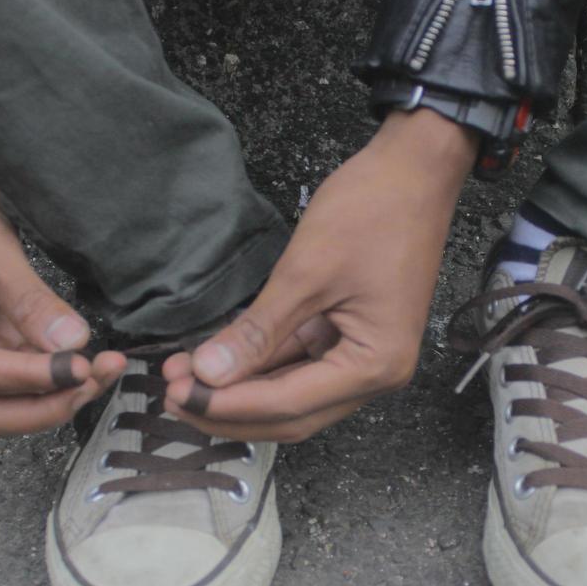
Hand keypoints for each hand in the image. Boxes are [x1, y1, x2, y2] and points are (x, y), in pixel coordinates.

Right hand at [0, 144, 124, 435]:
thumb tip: (72, 345)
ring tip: (102, 369)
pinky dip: (49, 375)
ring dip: (53, 396)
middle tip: (96, 379)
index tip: (84, 367)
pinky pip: (14, 377)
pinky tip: (86, 359)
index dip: (36, 378)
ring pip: (3, 404)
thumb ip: (28, 300)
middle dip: (45, 405)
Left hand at [160, 109, 476, 441]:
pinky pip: (300, 366)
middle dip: (229, 409)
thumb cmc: (372, 212)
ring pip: (292, 396)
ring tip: (185, 376)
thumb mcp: (306, 272)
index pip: (289, 405)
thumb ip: (258, 331)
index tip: (176, 395)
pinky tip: (218, 360)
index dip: (227, 405)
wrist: (415, 170)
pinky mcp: (351, 337)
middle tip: (172, 394)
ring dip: (241, 391)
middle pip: (291, 415)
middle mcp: (376, 374)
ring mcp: (364, 357)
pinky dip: (260, 367)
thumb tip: (208, 374)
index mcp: (376, 364)